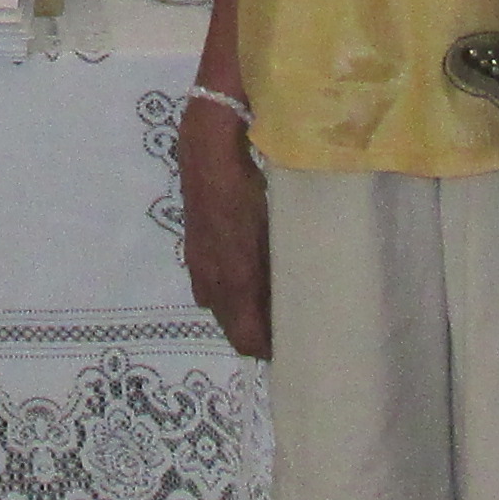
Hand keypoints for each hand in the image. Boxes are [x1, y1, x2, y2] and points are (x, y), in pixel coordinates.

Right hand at [175, 100, 269, 359]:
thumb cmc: (250, 188)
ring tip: (270, 299)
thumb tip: (305, 298)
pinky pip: (211, 286)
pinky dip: (229, 290)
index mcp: (235, 282)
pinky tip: (247, 272)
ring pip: (220, 306)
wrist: (208, 150)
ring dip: (241, 310)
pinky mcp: (193, 249)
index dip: (269, 349)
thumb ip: (284, 268)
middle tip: (287, 324)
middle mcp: (212, 282)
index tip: (295, 346)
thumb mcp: (277, 227)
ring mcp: (199, 266)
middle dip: (256, 331)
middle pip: (232, 328)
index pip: (247, 340)